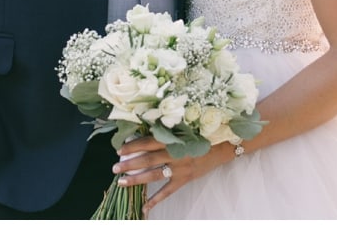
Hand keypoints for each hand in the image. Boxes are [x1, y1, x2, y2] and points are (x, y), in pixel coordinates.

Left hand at [114, 137, 233, 214]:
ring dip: (136, 179)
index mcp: (172, 139)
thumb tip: (141, 135)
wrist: (223, 145)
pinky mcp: (186, 179)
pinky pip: (168, 191)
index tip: (118, 150)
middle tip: (114, 168)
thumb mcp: (181, 129)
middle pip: (147, 160)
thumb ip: (164, 133)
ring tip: (121, 182)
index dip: (131, 146)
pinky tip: (145, 206)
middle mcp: (175, 153)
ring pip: (154, 175)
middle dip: (128, 164)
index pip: (146, 143)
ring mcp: (180, 168)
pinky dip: (156, 199)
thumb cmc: (199, 134)